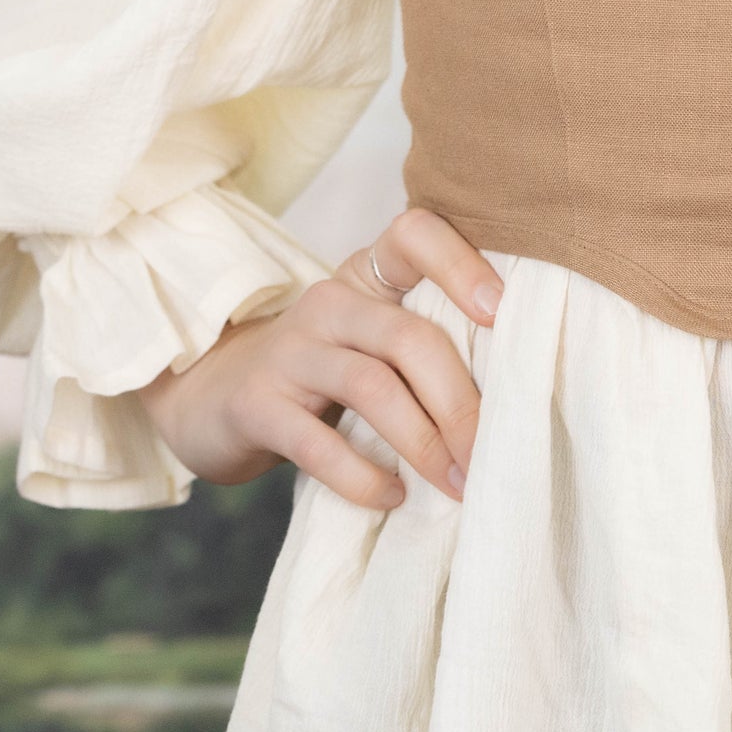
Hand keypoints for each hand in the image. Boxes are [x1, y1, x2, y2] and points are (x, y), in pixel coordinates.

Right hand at [135, 205, 504, 509]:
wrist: (214, 397)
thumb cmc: (325, 371)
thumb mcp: (373, 338)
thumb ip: (427, 342)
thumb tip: (517, 389)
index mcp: (368, 276)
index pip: (414, 234)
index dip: (460, 263)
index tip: (501, 311)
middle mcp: (330, 302)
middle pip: (409, 337)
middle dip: (460, 401)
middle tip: (490, 454)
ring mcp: (290, 351)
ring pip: (372, 386)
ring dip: (423, 443)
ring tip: (455, 483)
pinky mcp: (257, 404)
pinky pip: (318, 443)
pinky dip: (363, 476)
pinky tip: (392, 497)